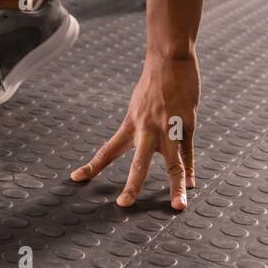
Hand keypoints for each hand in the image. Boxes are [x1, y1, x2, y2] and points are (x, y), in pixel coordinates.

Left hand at [70, 52, 198, 208]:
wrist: (170, 60)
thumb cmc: (154, 82)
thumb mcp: (138, 105)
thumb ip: (141, 126)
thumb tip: (146, 143)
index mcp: (131, 124)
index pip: (107, 150)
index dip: (91, 166)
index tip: (76, 178)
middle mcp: (147, 129)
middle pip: (138, 163)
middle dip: (132, 186)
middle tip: (124, 205)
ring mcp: (168, 128)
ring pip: (172, 164)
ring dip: (176, 187)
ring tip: (177, 206)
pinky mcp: (187, 124)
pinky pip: (188, 151)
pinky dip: (190, 168)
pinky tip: (192, 183)